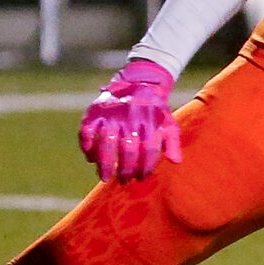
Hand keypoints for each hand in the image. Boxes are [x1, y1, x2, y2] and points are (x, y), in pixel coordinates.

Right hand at [79, 58, 181, 183]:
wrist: (139, 83)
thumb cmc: (156, 111)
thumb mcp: (168, 123)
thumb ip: (172, 142)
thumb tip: (176, 162)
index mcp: (151, 122)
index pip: (149, 150)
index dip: (146, 167)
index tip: (141, 177)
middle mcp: (131, 119)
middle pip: (127, 150)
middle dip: (125, 170)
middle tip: (123, 181)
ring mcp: (112, 115)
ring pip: (106, 143)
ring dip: (105, 163)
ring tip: (105, 177)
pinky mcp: (95, 111)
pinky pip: (87, 130)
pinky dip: (87, 145)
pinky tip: (90, 157)